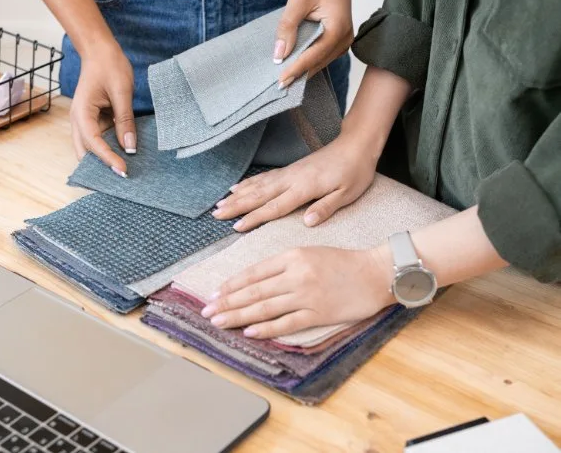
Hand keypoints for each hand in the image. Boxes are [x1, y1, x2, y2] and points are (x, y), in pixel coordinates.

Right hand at [70, 43, 135, 175]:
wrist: (100, 51)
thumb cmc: (110, 66)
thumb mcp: (122, 92)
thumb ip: (125, 121)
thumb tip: (130, 147)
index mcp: (82, 112)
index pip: (93, 143)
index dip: (108, 158)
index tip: (123, 170)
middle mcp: (78, 120)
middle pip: (84, 153)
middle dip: (98, 168)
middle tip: (119, 179)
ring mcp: (84, 122)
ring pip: (89, 149)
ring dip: (102, 161)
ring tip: (120, 172)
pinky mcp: (93, 121)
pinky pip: (98, 140)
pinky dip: (107, 150)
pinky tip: (122, 156)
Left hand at [201, 246, 394, 338]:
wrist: (376, 272)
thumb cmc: (344, 262)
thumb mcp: (310, 252)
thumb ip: (284, 264)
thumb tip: (256, 280)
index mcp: (292, 256)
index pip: (254, 272)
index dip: (232, 284)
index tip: (216, 293)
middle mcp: (295, 275)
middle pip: (253, 291)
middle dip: (227, 302)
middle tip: (207, 311)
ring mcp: (306, 295)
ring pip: (264, 307)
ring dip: (238, 316)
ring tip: (219, 322)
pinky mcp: (318, 313)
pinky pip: (286, 323)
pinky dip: (266, 328)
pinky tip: (249, 332)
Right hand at [212, 133, 376, 231]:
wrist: (355, 145)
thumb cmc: (355, 172)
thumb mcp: (347, 194)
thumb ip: (326, 207)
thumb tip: (308, 222)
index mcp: (305, 187)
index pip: (275, 206)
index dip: (254, 217)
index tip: (236, 226)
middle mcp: (291, 179)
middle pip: (258, 195)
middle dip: (236, 206)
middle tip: (216, 215)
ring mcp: (288, 173)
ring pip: (257, 185)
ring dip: (237, 195)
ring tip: (218, 205)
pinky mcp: (289, 169)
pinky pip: (263, 177)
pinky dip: (248, 183)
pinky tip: (236, 187)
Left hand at [274, 0, 354, 87]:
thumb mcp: (298, 0)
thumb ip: (288, 27)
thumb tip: (279, 54)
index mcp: (338, 29)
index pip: (314, 56)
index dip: (296, 69)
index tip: (280, 81)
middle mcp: (344, 40)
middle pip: (318, 64)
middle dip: (298, 74)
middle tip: (278, 86)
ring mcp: (343, 43)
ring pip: (320, 64)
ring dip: (302, 71)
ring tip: (284, 80)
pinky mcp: (338, 44)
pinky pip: (321, 58)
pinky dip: (307, 63)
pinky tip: (293, 68)